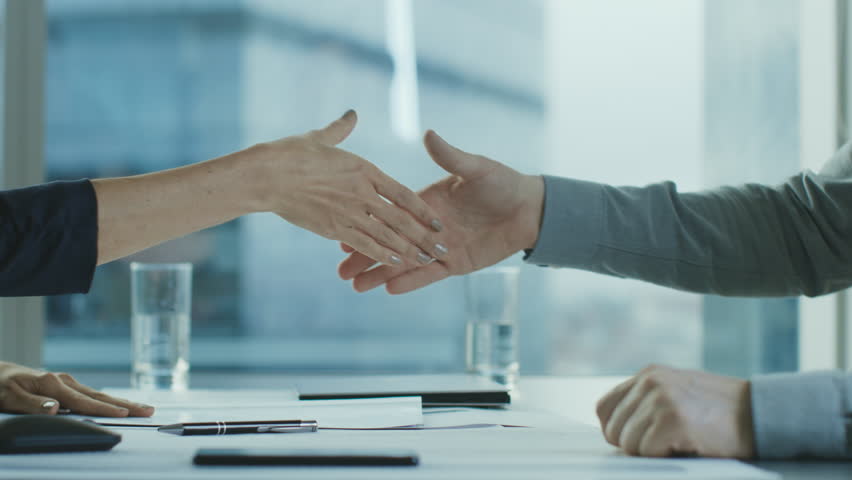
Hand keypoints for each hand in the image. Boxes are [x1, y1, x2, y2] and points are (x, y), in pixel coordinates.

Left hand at [0, 362, 153, 416]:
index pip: (84, 402)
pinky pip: (91, 395)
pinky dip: (108, 401)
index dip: (105, 410)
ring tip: (142, 408)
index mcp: (53, 384)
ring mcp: (67, 382)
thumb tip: (57, 409)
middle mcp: (64, 381)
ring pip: (99, 395)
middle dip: (126, 404)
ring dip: (122, 402)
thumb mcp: (9, 398)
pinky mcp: (66, 386)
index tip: (124, 414)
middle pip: (100, 396)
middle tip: (148, 410)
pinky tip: (119, 406)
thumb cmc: (1, 386)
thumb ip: (32, 404)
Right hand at [249, 111, 446, 267]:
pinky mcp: (332, 229)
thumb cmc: (288, 154)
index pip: (402, 193)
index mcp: (363, 170)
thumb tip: (351, 114)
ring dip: (408, 250)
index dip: (422, 209)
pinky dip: (382, 256)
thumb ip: (340, 129)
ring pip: (386, 236)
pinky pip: (364, 245)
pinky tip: (397, 265)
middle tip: (443, 248)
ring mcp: (347, 213)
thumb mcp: (319, 138)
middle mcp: (361, 193)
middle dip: (423, 236)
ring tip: (427, 261)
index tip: (438, 221)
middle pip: (400, 218)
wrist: (264, 175)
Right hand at [337, 130, 543, 293]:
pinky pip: (429, 275)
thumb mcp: (474, 168)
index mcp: (426, 202)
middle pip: (389, 242)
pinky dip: (411, 281)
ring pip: (404, 262)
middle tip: (339, 270)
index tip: (343, 228)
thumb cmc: (501, 183)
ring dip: (380, 273)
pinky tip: (388, 288)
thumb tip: (428, 134)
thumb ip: (450, 156)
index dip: (366, 222)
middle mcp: (427, 227)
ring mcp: (439, 247)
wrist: (528, 209)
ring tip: (354, 286)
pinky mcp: (455, 263)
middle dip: (364, 255)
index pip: (389, 214)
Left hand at [595, 365, 754, 457]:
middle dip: (635, 445)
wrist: (761, 414)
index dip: (616, 430)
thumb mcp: (677, 393)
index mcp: (648, 374)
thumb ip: (646, 403)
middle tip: (667, 443)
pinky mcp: (672, 420)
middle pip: (614, 430)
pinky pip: (647, 452)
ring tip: (680, 441)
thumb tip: (615, 430)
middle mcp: (650, 382)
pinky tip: (688, 445)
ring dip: (652, 451)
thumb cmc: (720, 412)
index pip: (604, 408)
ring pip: (628, 443)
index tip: (636, 440)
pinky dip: (665, 456)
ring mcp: (660, 399)